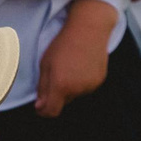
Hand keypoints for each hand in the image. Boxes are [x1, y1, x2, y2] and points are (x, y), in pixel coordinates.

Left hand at [34, 0, 114, 115]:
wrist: (89, 29)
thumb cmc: (64, 43)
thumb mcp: (45, 64)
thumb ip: (42, 87)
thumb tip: (40, 106)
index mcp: (61, 85)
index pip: (51, 112)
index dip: (43, 111)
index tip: (40, 105)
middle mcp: (77, 89)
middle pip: (63, 102)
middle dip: (57, 94)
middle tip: (56, 74)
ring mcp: (90, 85)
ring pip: (75, 95)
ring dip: (70, 87)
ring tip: (70, 67)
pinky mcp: (100, 79)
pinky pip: (86, 87)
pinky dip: (81, 82)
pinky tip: (81, 66)